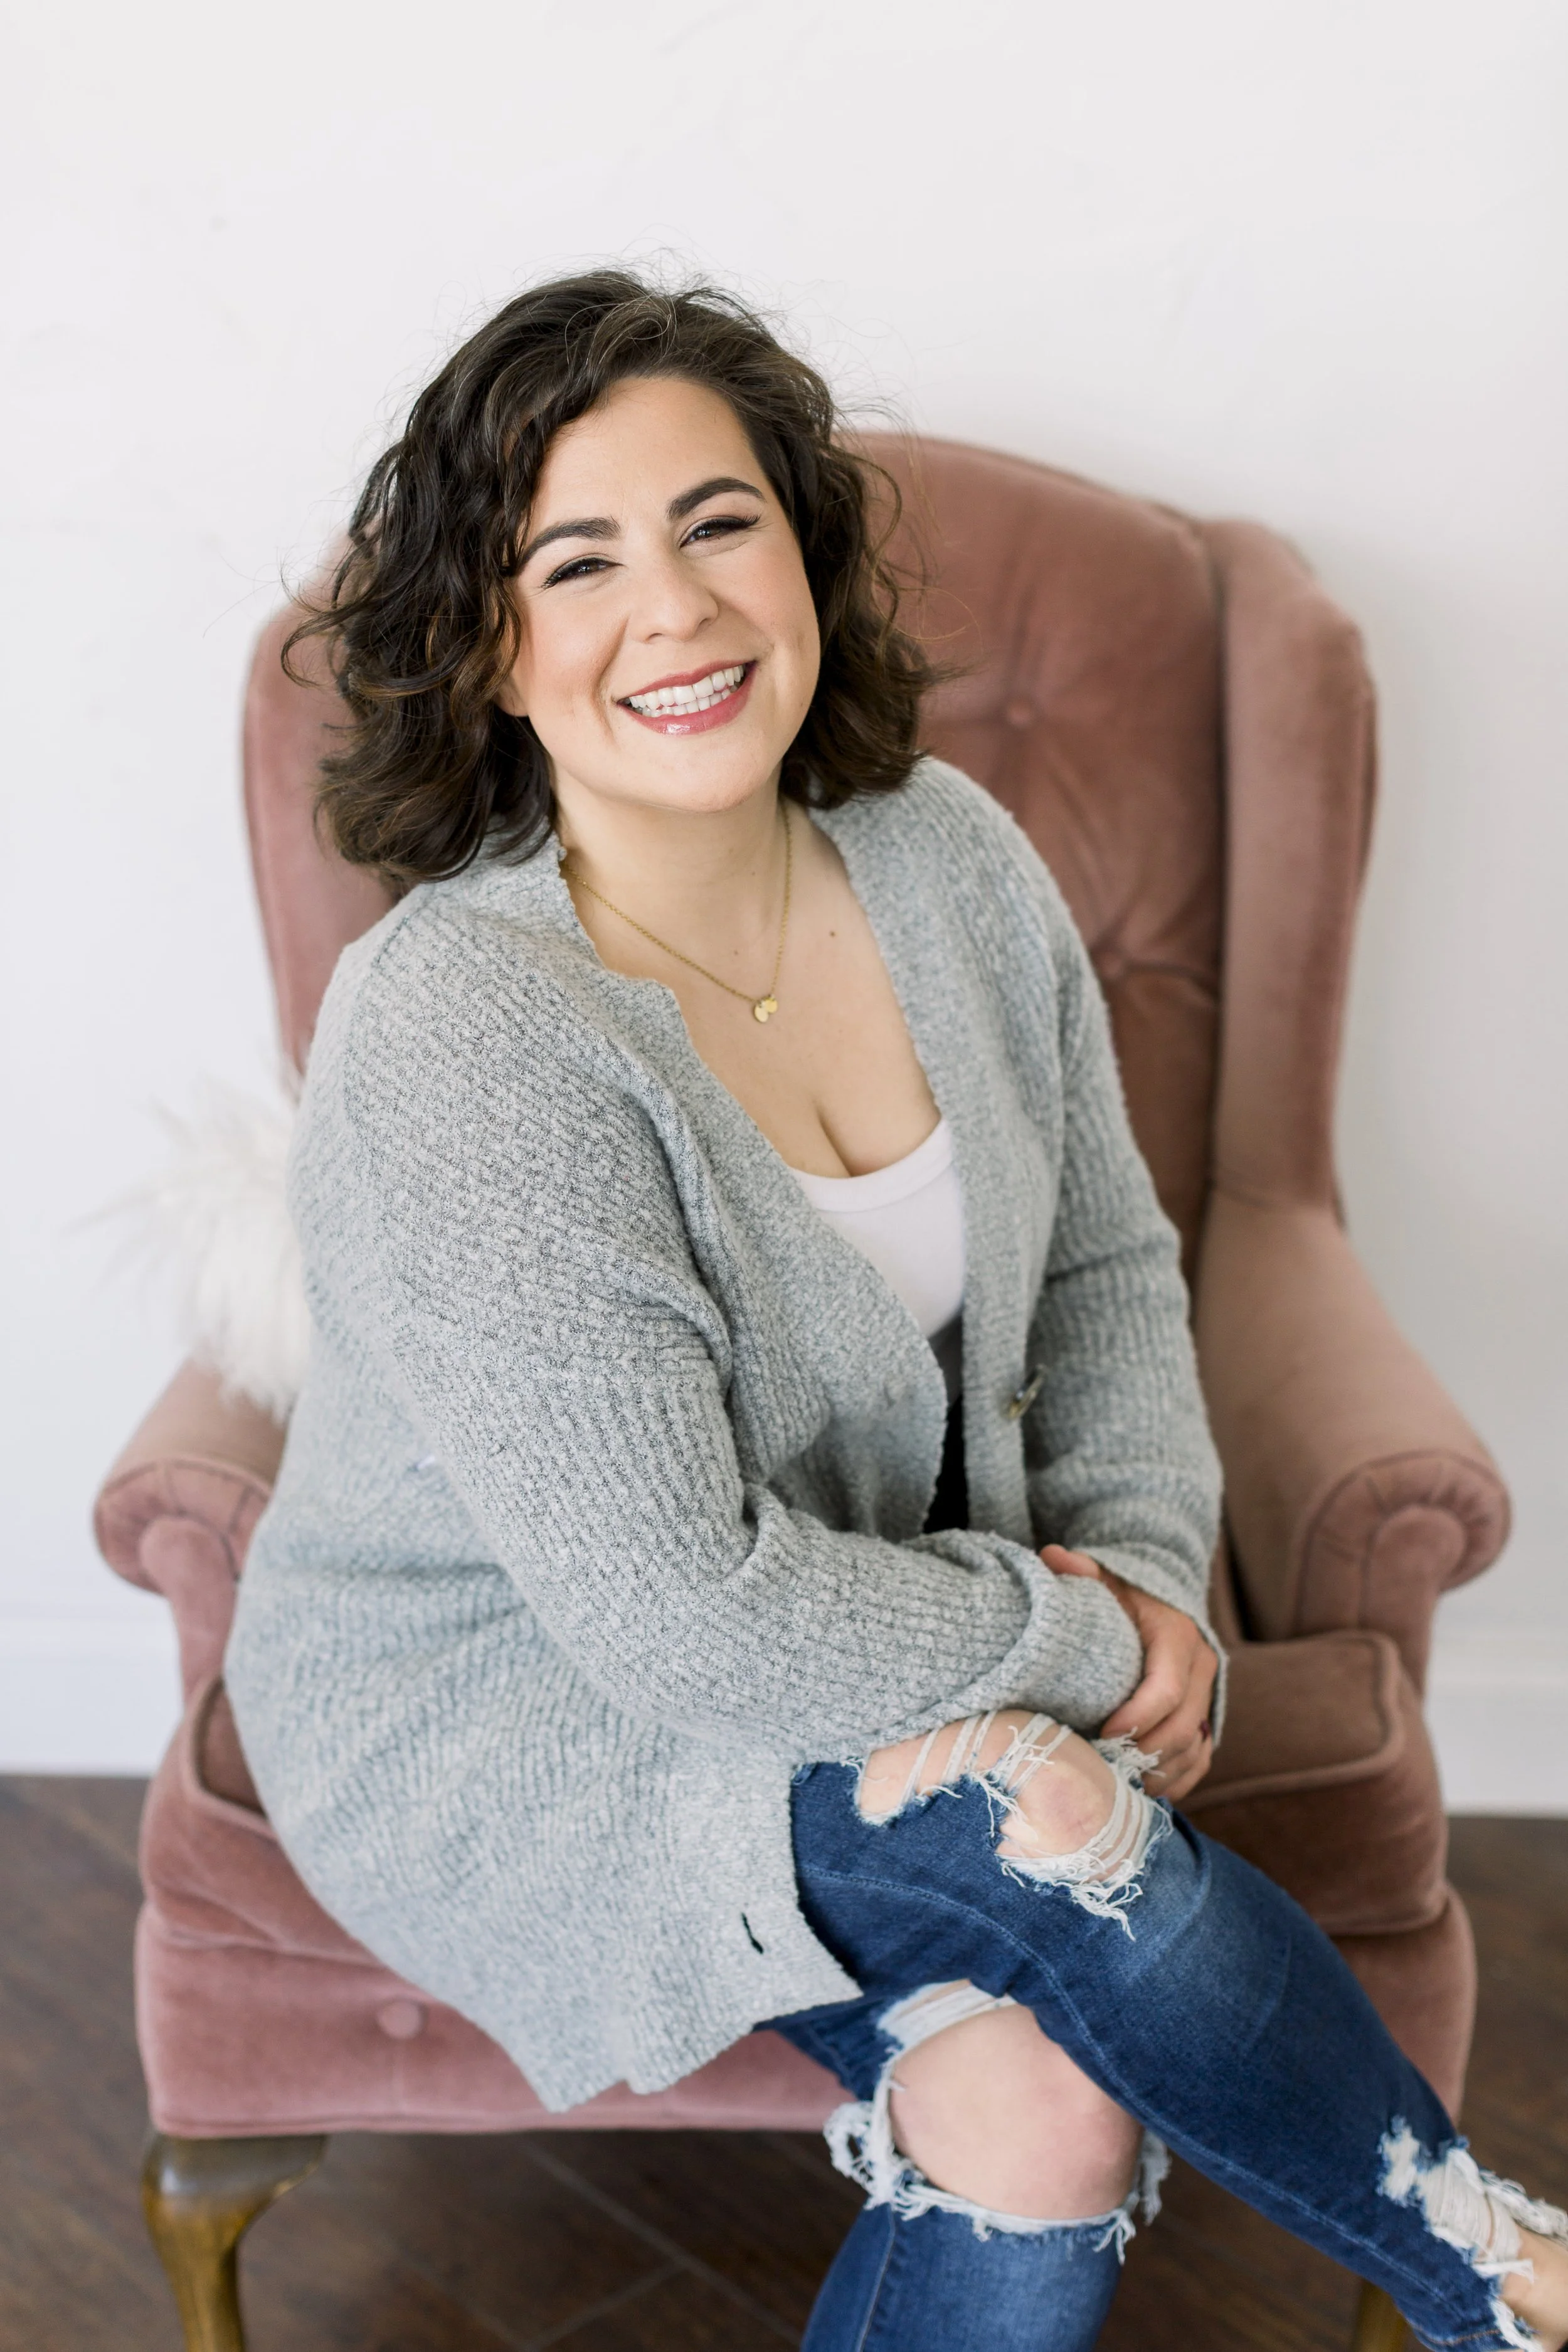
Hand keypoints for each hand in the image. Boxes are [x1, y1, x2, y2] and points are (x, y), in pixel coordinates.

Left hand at [1041, 1545, 1216, 1803]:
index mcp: (1177, 1635)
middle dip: (1145, 1753)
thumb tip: (1052, 1557)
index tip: (1104, 1734)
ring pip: (1195, 1748)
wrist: (1160, 1601)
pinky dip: (1179, 1780)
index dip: (1138, 1717)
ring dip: (1160, 1773)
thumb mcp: (1105, 1577)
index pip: (1167, 1687)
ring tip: (1120, 1787)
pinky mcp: (1206, 1716)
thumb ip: (1081, 1570)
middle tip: (1105, 1769)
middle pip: (1183, 1726)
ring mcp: (1208, 1695)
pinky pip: (1202, 1758)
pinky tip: (1147, 1793)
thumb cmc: (1123, 1595)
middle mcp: (1202, 1667)